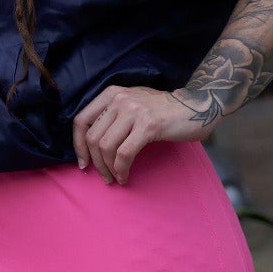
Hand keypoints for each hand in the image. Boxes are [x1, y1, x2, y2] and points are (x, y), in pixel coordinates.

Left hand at [72, 85, 208, 185]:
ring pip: (106, 146)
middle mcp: (119, 99)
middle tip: (104, 176)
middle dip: (95, 162)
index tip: (83, 162)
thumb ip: (112, 115)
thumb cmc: (162, 110)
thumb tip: (91, 144)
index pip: (81, 120)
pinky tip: (125, 175)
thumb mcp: (132, 103)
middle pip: (92, 137)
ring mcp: (134, 111)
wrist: (195, 106)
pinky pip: (125, 153)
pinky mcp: (149, 125)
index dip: (77, 145)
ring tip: (115, 177)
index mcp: (110, 94)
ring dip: (108, 168)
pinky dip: (121, 168)